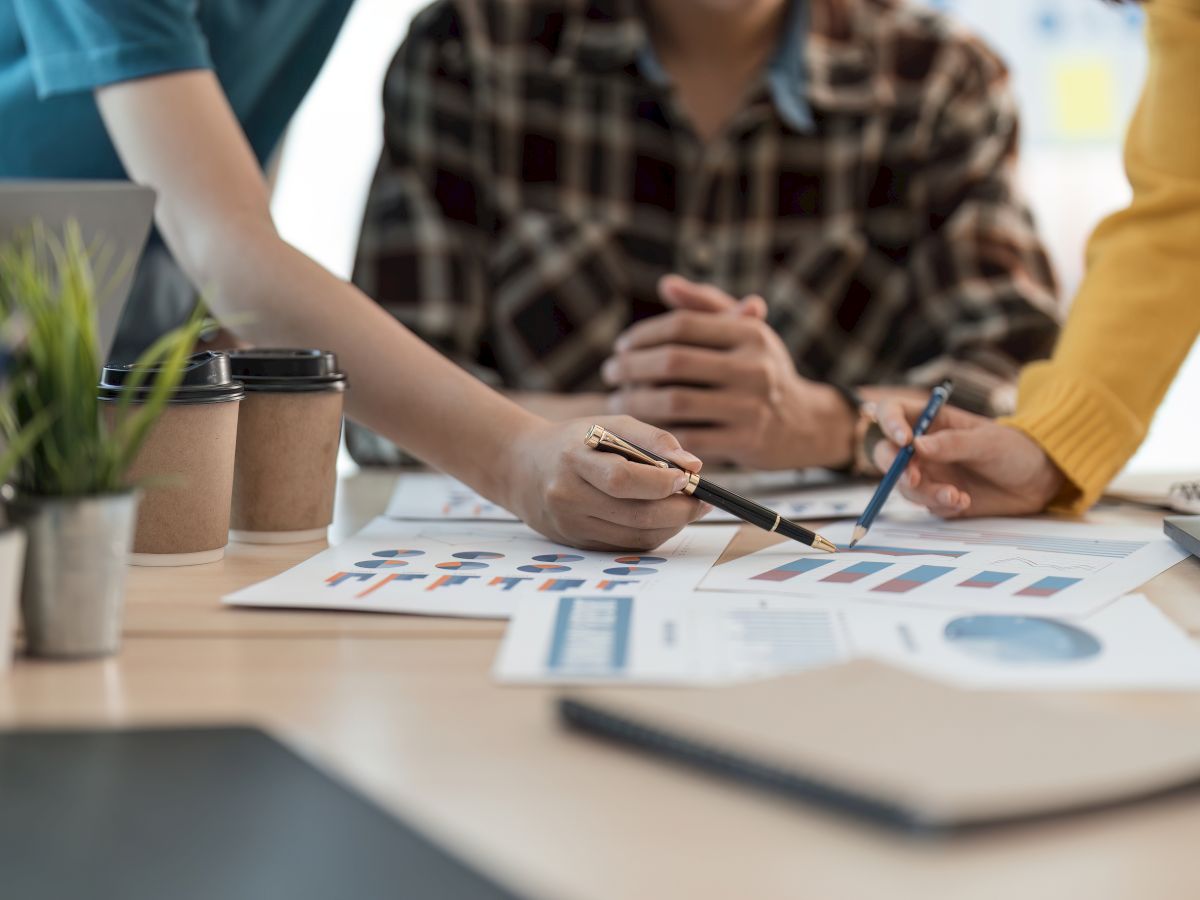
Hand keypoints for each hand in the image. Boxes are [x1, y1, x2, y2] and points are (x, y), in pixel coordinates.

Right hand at [503, 415, 708, 549]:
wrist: (522, 467)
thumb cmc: (573, 441)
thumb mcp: (608, 425)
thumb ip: (652, 440)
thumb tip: (693, 465)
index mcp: (573, 459)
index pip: (622, 479)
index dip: (660, 483)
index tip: (687, 478)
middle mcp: (568, 496)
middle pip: (634, 514)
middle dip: (678, 510)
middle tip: (701, 501)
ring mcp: (571, 524)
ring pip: (635, 536)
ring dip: (671, 526)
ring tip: (686, 508)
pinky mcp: (577, 543)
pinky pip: (626, 546)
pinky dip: (652, 535)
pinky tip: (663, 519)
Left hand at [602, 275, 855, 468]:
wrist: (804, 424)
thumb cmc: (761, 370)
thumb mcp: (744, 333)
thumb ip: (706, 306)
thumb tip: (667, 284)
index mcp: (749, 333)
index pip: (683, 325)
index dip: (643, 335)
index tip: (621, 346)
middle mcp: (754, 367)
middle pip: (673, 362)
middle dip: (631, 367)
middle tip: (609, 373)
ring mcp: (750, 407)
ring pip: (674, 402)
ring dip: (636, 402)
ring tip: (617, 400)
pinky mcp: (745, 443)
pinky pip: (687, 437)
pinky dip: (657, 433)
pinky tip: (641, 429)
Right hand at [870, 399, 1064, 517]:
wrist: (1037, 481)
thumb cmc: (1014, 449)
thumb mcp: (987, 442)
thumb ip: (952, 444)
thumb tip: (916, 445)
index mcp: (930, 421)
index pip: (892, 412)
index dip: (889, 423)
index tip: (904, 441)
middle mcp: (922, 446)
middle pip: (885, 453)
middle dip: (895, 468)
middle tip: (914, 479)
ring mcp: (928, 473)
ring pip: (903, 485)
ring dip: (924, 493)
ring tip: (956, 496)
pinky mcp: (937, 497)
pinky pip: (925, 504)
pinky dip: (940, 505)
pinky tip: (964, 502)